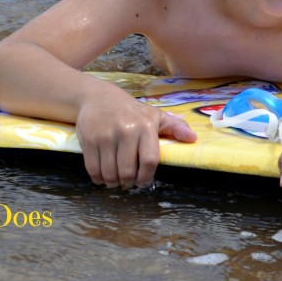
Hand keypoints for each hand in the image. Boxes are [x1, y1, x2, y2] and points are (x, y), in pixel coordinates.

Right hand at [76, 93, 196, 188]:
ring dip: (113, 182)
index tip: (143, 182)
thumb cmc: (131, 111)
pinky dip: (98, 179)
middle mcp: (126, 131)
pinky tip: (103, 176)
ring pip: (110, 173)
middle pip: (128, 171)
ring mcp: (106, 136)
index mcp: (145, 127)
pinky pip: (93, 169)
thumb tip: (193, 138)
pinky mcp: (89, 140)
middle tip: (128, 183)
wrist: (98, 97)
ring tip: (116, 180)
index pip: (149, 161)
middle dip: (128, 183)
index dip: (146, 178)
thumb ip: (175, 127)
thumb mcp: (154, 115)